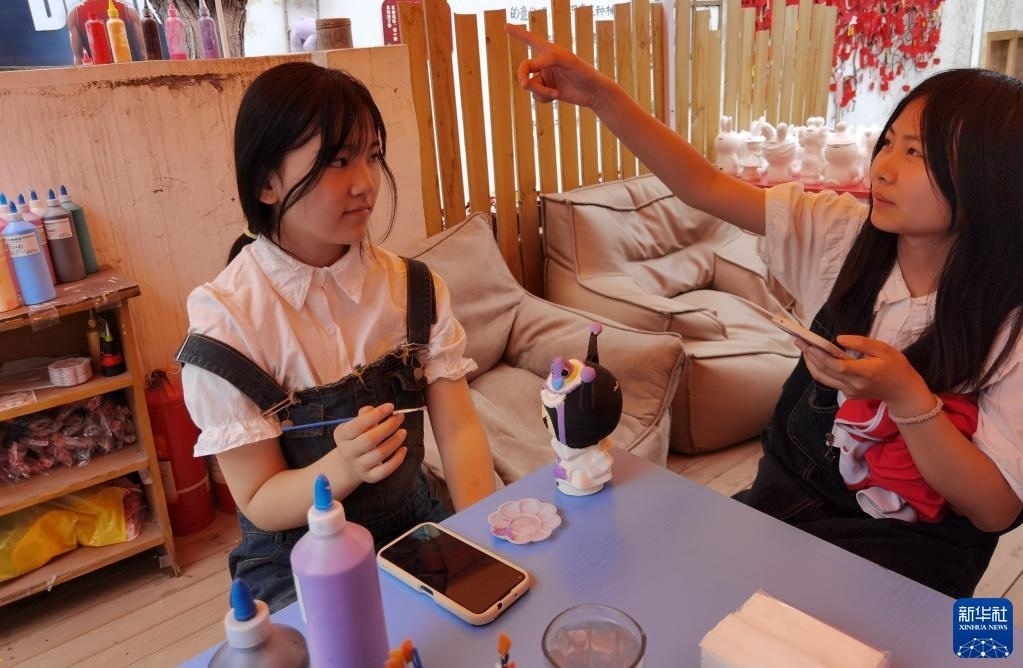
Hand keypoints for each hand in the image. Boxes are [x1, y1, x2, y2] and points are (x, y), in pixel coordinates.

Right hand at [333, 403, 407, 483]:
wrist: (352, 461)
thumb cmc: (358, 436)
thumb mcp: (356, 423)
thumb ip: (366, 414)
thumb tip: (378, 409)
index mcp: (342, 435)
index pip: (357, 425)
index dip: (375, 415)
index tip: (390, 407)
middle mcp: (348, 452)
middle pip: (369, 440)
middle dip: (388, 427)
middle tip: (400, 418)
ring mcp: (358, 466)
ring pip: (379, 454)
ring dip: (395, 441)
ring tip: (403, 432)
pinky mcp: (369, 477)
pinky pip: (385, 470)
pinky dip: (397, 460)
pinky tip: (404, 449)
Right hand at [505, 23, 609, 108]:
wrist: (593, 92)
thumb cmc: (583, 71)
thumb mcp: (566, 61)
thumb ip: (546, 60)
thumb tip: (529, 71)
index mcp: (549, 51)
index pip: (530, 39)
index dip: (517, 33)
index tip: (506, 26)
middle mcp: (544, 64)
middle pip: (524, 68)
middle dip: (523, 76)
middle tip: (525, 85)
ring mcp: (545, 78)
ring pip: (530, 85)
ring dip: (541, 91)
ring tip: (555, 94)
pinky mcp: (547, 92)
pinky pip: (536, 96)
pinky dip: (544, 97)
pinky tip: (556, 96)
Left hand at [796, 335, 933, 412]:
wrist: (903, 392)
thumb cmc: (896, 367)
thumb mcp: (884, 349)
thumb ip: (862, 343)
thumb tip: (839, 339)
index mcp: (865, 373)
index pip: (837, 366)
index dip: (821, 356)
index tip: (809, 343)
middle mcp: (853, 385)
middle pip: (825, 372)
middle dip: (809, 356)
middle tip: (799, 340)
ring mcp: (849, 392)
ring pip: (823, 379)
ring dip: (811, 363)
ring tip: (803, 347)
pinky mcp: (847, 395)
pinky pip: (829, 381)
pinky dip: (820, 369)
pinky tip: (816, 357)